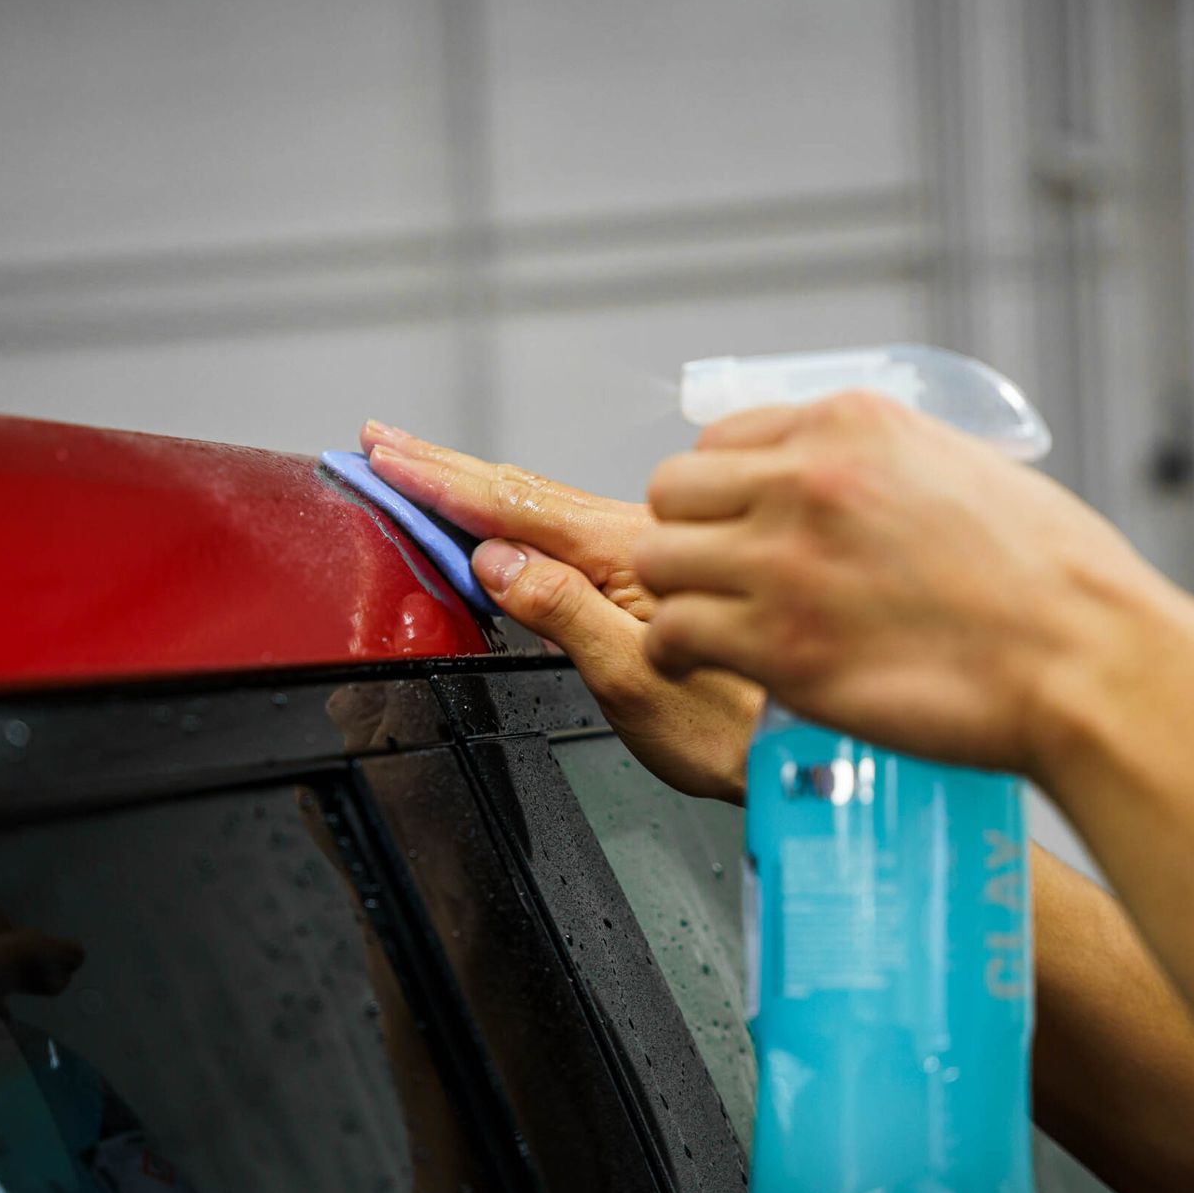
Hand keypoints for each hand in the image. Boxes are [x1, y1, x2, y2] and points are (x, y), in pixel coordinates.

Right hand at [362, 420, 762, 802]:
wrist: (807, 748)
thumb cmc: (736, 730)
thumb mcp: (632, 680)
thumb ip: (563, 611)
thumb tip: (495, 560)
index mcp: (628, 556)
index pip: (514, 507)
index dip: (442, 481)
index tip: (389, 458)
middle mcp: (640, 541)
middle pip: (526, 493)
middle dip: (448, 468)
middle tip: (386, 444)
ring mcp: (650, 555)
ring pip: (549, 508)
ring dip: (481, 489)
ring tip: (427, 472)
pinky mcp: (659, 575)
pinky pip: (576, 530)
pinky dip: (526, 516)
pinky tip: (506, 522)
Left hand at [636, 393, 1176, 774]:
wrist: (1087, 661)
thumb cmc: (1053, 579)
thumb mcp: (964, 468)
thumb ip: (884, 465)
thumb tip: (840, 477)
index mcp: (852, 426)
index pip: (722, 438)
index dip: (723, 488)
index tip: (735, 521)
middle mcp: (807, 482)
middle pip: (673, 492)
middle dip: (689, 534)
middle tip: (716, 574)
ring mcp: (786, 563)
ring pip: (659, 561)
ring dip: (678, 592)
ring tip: (708, 618)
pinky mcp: (780, 645)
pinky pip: (675, 633)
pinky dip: (679, 650)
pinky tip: (702, 659)